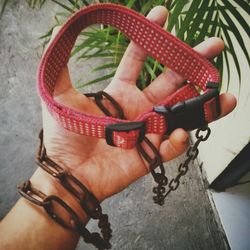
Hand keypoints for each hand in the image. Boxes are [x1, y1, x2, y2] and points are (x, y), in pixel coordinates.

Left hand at [40, 6, 235, 201]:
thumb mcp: (59, 96)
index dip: (150, 38)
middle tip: (212, 46)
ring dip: (202, 104)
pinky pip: (170, 147)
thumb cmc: (64, 137)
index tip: (162, 14)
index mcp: (119, 93)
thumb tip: (56, 32)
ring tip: (223, 95)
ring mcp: (146, 131)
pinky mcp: (149, 154)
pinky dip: (177, 142)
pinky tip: (178, 134)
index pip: (138, 60)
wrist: (69, 173)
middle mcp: (137, 108)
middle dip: (191, 63)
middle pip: (170, 81)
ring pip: (180, 113)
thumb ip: (60, 66)